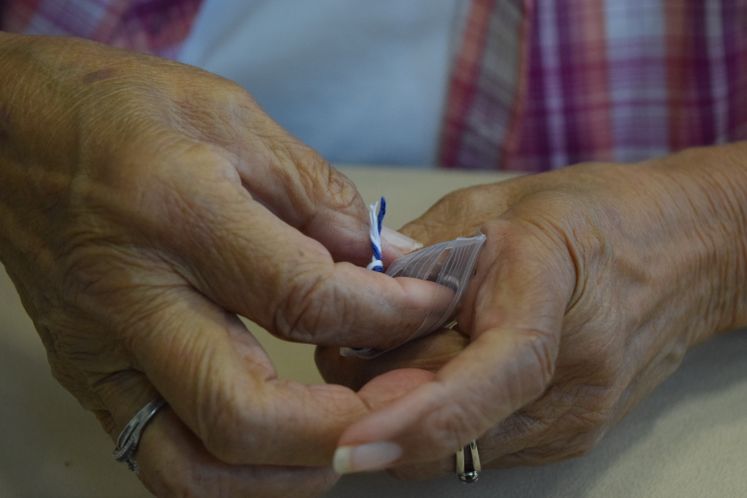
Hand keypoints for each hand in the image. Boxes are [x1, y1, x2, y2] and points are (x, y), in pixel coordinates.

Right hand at [0, 34, 447, 495]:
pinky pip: (159, 458)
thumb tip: (380, 260)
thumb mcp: (232, 119)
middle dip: (340, 427)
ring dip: (283, 475)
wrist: (13, 133)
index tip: (426, 305)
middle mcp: (130, 298)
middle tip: (397, 406)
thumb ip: (315, 195)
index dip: (383, 313)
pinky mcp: (89, 377)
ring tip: (344, 439)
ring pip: (190, 468)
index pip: (300, 296)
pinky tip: (278, 446)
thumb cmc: (118, 111)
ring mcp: (100, 352)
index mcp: (174, 214)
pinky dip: (231, 473)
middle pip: (241, 412)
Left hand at [318, 148, 746, 476]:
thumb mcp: (489, 207)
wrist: (677, 253)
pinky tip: (438, 366)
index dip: (420, 416)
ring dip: (404, 411)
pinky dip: (435, 418)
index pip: (494, 376)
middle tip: (352, 339)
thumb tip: (350, 302)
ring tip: (404, 344)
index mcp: (552, 299)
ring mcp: (573, 421)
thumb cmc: (584, 217)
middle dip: (377, 397)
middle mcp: (574, 382)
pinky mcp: (564, 439)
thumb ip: (415, 254)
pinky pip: (474, 447)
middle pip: (452, 427)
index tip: (352, 445)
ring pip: (456, 450)